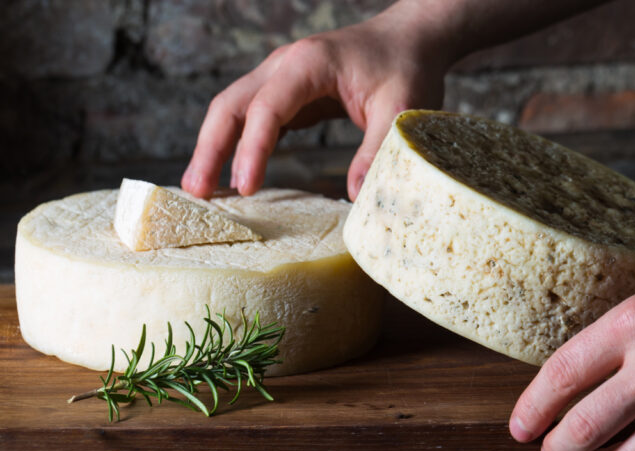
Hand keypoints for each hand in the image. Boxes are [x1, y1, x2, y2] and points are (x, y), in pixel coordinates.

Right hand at [181, 7, 446, 199]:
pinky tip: (231, 174)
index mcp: (309, 64)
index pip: (267, 108)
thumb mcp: (400, 110)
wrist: (410, 40)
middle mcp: (285, 66)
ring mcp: (282, 78)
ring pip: (233, 110)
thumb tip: (355, 197)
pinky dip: (237, 145)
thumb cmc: (406, 68)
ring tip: (200, 189)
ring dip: (214, 147)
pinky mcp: (288, 94)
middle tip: (195, 191)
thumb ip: (376, 151)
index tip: (245, 187)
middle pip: (231, 105)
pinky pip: (253, 119)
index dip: (252, 149)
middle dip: (210, 148)